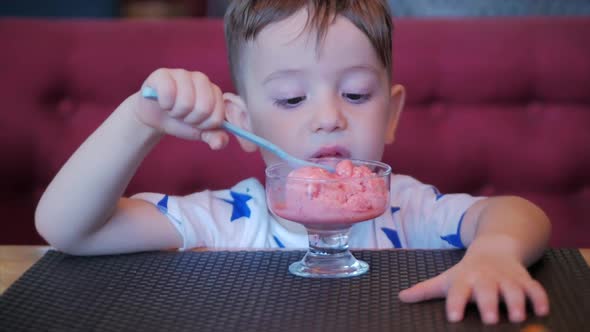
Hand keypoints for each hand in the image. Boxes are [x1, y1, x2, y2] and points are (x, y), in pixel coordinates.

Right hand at [135, 68, 228, 148]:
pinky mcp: (163, 74)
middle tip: (183, 115)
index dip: (203, 126)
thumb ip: (215, 138)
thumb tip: (219, 143)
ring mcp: (183, 74)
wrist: (155, 116)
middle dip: (190, 119)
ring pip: (186, 102)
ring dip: (176, 113)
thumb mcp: (200, 132)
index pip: (217, 117)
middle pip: (203, 109)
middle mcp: (201, 79)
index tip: (196, 122)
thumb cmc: (181, 120)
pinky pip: (168, 92)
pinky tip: (163, 102)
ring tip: (173, 109)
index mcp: (215, 92)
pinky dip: (164, 104)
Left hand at [398, 250, 549, 323]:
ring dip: (516, 302)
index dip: (455, 303)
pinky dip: (540, 298)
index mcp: (465, 280)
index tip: (453, 317)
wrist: (494, 248)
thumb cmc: (467, 271)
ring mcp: (507, 278)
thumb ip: (425, 290)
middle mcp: (486, 279)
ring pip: (514, 290)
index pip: (458, 292)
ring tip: (515, 317)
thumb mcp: (446, 278)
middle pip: (487, 291)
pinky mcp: (524, 280)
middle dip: (489, 303)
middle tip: (490, 319)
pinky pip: (535, 288)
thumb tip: (400, 297)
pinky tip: (542, 311)